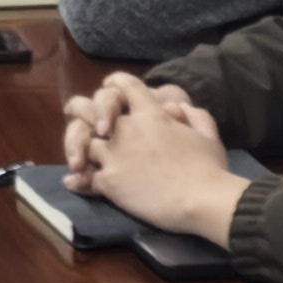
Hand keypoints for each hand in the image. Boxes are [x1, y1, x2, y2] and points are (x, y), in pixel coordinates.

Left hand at [68, 76, 245, 243]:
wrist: (202, 200)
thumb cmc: (210, 168)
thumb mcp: (208, 136)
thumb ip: (195, 116)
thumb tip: (180, 108)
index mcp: (151, 114)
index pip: (125, 85)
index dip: (115, 82)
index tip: (108, 86)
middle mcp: (126, 129)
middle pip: (89, 108)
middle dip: (79, 108)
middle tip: (72, 111)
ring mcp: (114, 155)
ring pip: (84, 142)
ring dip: (79, 148)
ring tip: (76, 157)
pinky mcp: (109, 182)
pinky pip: (85, 178)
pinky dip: (78, 181)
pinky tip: (74, 183)